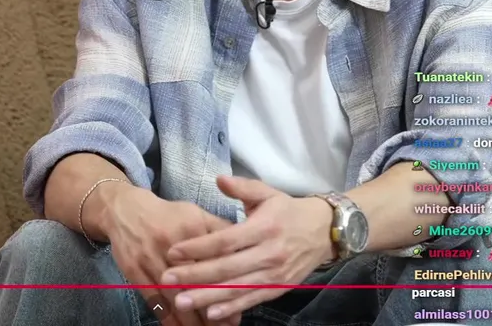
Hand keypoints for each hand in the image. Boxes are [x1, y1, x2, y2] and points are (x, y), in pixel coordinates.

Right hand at [103, 186, 238, 325]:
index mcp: (191, 228)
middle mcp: (170, 245)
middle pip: (193, 283)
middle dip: (210, 309)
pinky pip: (153, 299)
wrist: (125, 210)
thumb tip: (244, 251)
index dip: (226, 287)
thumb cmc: (168, 215)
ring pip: (174, 296)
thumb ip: (220, 231)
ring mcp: (150, 259)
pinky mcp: (134, 271)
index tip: (238, 309)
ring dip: (190, 319)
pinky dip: (167, 317)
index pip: (213, 262)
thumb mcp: (196, 214)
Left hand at [161, 175, 333, 321]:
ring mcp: (274, 274)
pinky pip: (252, 300)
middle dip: (194, 275)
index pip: (225, 240)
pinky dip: (232, 308)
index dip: (198, 247)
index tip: (173, 252)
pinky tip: (211, 313)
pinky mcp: (278, 288)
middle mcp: (268, 253)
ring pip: (237, 288)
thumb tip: (218, 178)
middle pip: (226, 267)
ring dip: (207, 296)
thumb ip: (242, 187)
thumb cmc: (289, 211)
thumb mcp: (268, 193)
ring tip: (182, 301)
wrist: (325, 231)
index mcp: (263, 227)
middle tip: (167, 280)